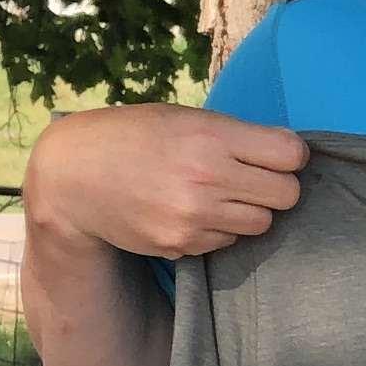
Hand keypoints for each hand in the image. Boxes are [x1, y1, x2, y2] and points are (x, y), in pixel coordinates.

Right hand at [26, 103, 308, 260]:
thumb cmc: (134, 137)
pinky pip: (227, 241)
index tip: (277, 155)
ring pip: (262, 223)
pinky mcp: (182, 245)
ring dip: (249, 210)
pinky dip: (219, 230)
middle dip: (275, 186)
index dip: (290, 156)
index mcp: (211, 137)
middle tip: (252, 177)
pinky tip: (190, 211)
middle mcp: (207, 178)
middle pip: (287, 195)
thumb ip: (233, 136)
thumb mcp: (183, 119)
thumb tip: (290, 156)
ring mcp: (194, 217)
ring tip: (218, 194)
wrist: (74, 176)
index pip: (292, 155)